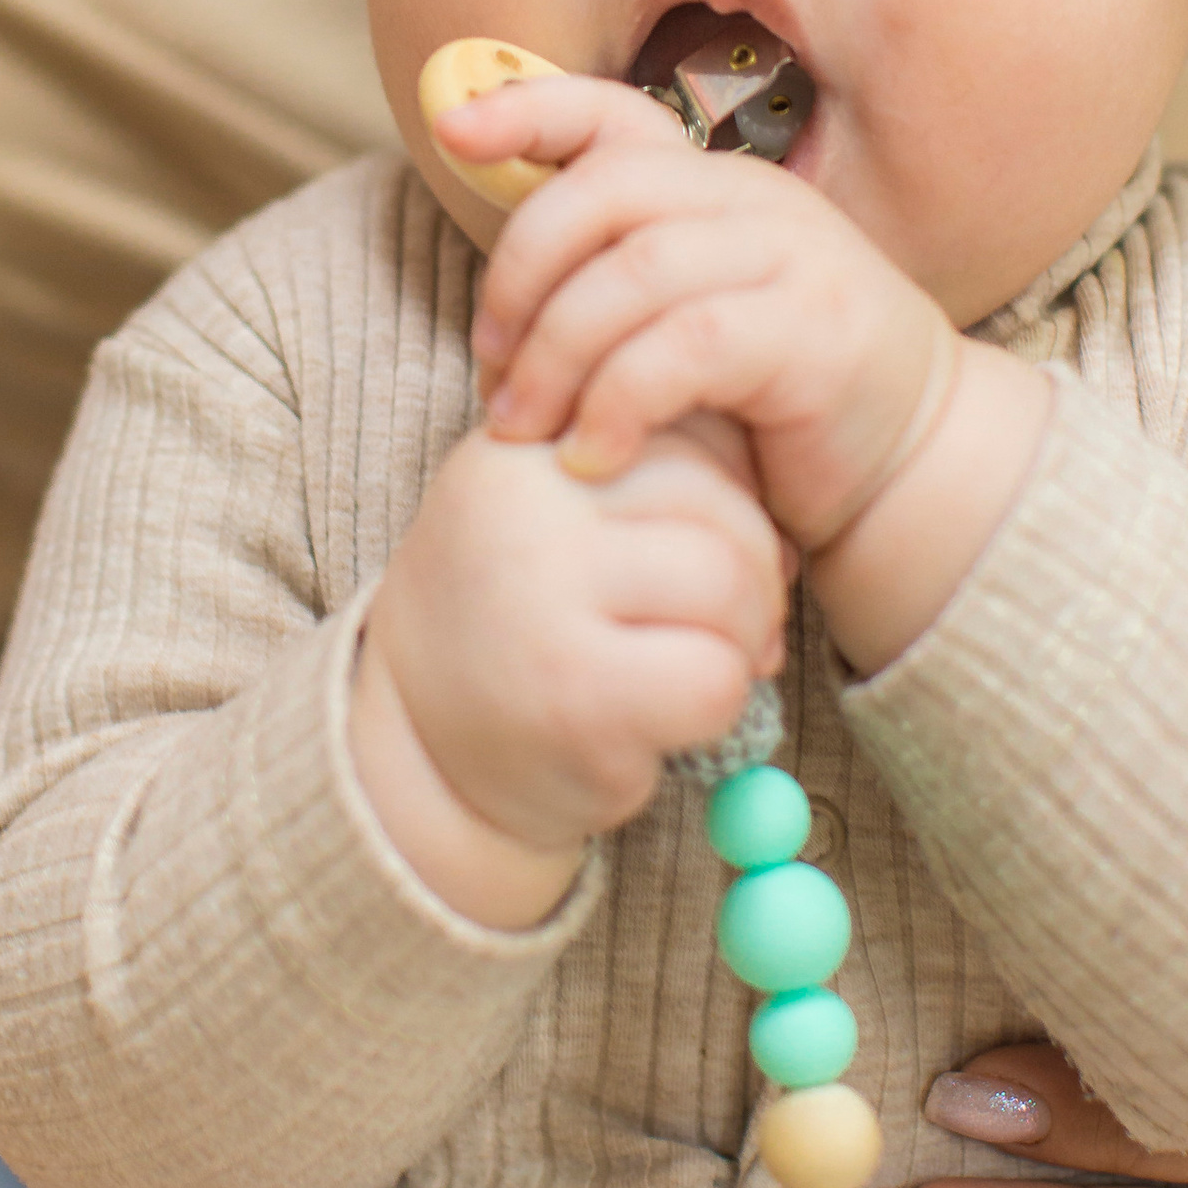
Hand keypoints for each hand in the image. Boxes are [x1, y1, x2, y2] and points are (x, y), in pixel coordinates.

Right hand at [357, 417, 790, 924]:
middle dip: (756, 577)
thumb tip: (771, 489)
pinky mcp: (576, 698)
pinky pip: (713, 680)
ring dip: (743, 642)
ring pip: (729, 590)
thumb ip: (640, 478)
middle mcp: (526, 513)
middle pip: (718, 511)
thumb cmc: (512, 628)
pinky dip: (719, 707)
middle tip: (733, 629)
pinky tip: (665, 723)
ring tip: (696, 669)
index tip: (705, 558)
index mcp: (519, 454)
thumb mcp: (552, 522)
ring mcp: (546, 604)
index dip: (729, 502)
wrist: (415, 751)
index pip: (683, 436)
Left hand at [446, 72, 1045, 668]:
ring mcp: (793, 258)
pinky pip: (685, 348)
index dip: (529, 108)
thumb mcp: (690, 325)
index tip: (453, 132)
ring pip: (633, 274)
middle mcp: (755, 201)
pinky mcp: (815, 333)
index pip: (614, 116)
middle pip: (603, 193)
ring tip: (522, 430)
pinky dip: (618, 403)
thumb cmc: (775, 404)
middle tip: (490, 367)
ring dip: (554, 355)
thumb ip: (620, 289)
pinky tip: (591, 458)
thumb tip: (499, 302)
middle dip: (521, 276)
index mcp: (715, 187)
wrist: (909, 466)